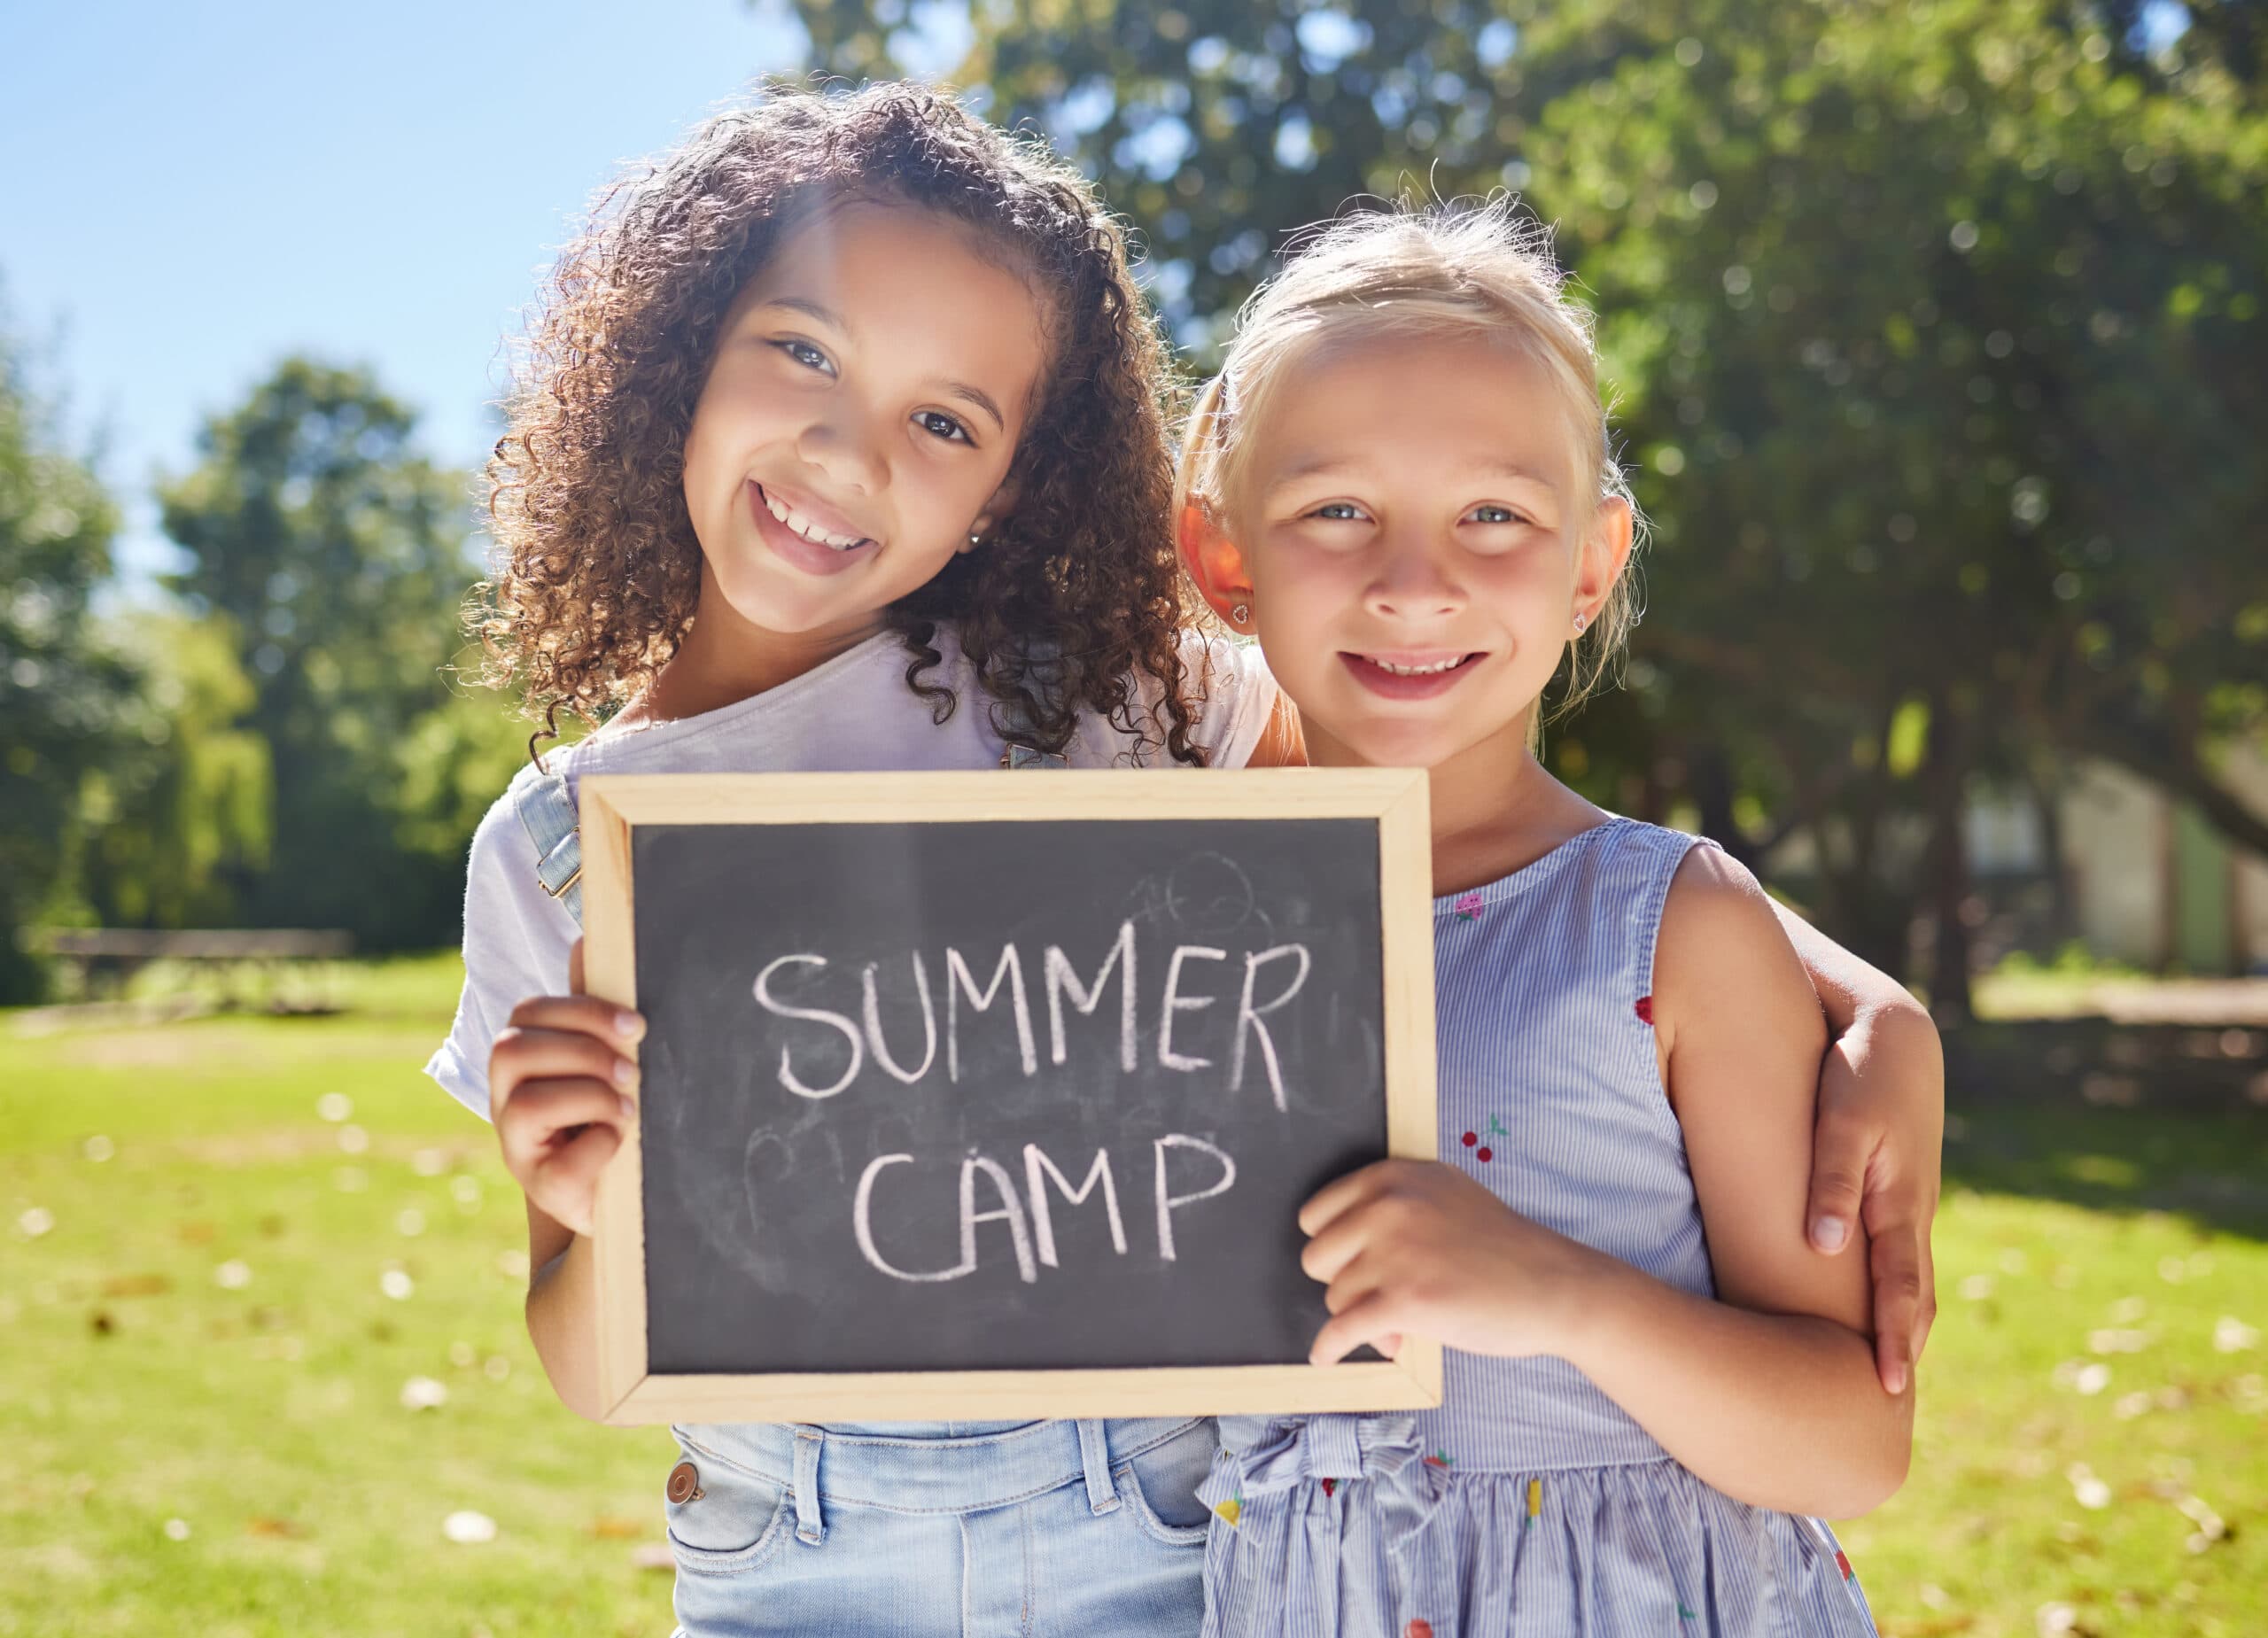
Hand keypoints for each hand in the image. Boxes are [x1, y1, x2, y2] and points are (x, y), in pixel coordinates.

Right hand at [488, 939, 643, 1237]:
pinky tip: (619, 1143)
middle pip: (513, 1049)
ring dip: (593, 1097)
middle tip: (632, 1070)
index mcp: (522, 1057)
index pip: (528, 1012)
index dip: (582, 1011)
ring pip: (530, 1102)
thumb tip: (587, 939)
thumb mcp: (601, 1056)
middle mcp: (504, 1096)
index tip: (635, 1025)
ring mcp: (515, 1144)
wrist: (614, 1190)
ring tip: (629, 1107)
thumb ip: (590, 1008)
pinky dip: (602, 1146)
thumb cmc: (605, 1111)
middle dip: (584, 1050)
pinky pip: (562, 1162)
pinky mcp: (538, 1185)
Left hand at [1297, 1159, 1603, 1366]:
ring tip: (1403, 1323)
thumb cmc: (1502, 1246)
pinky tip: (1327, 1356)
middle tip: (1384, 1295)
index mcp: (1392, 1177)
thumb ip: (1394, 1202)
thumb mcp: (1444, 1194)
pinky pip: (1342, 1329)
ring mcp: (1396, 1253)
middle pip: (1317, 1258)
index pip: (1316, 1215)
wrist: (1553, 1285)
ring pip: (1335, 1297)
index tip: (1352, 1264)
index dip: (1334, 1246)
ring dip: (1363, 1318)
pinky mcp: (1406, 1301)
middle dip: (1345, 1282)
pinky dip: (1330, 1348)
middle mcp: (1388, 1207)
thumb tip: (1345, 1241)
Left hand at [1805, 1007, 1943, 1394]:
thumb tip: (1824, 1247)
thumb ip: (1833, 1182)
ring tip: (1885, 1378)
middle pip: (1914, 1301)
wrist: (1896, 1038)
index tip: (1884, 1389)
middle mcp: (1910, 1215)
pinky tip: (1879, 1317)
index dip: (1892, 1342)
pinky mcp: (1897, 1196)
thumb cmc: (1860, 1077)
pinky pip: (1900, 1260)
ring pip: (1911, 1283)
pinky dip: (1897, 1298)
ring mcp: (1908, 1207)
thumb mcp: (1844, 1123)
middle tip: (1886, 1411)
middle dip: (1901, 1353)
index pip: (1900, 1291)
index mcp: (1898, 1205)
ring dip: (1903, 1330)